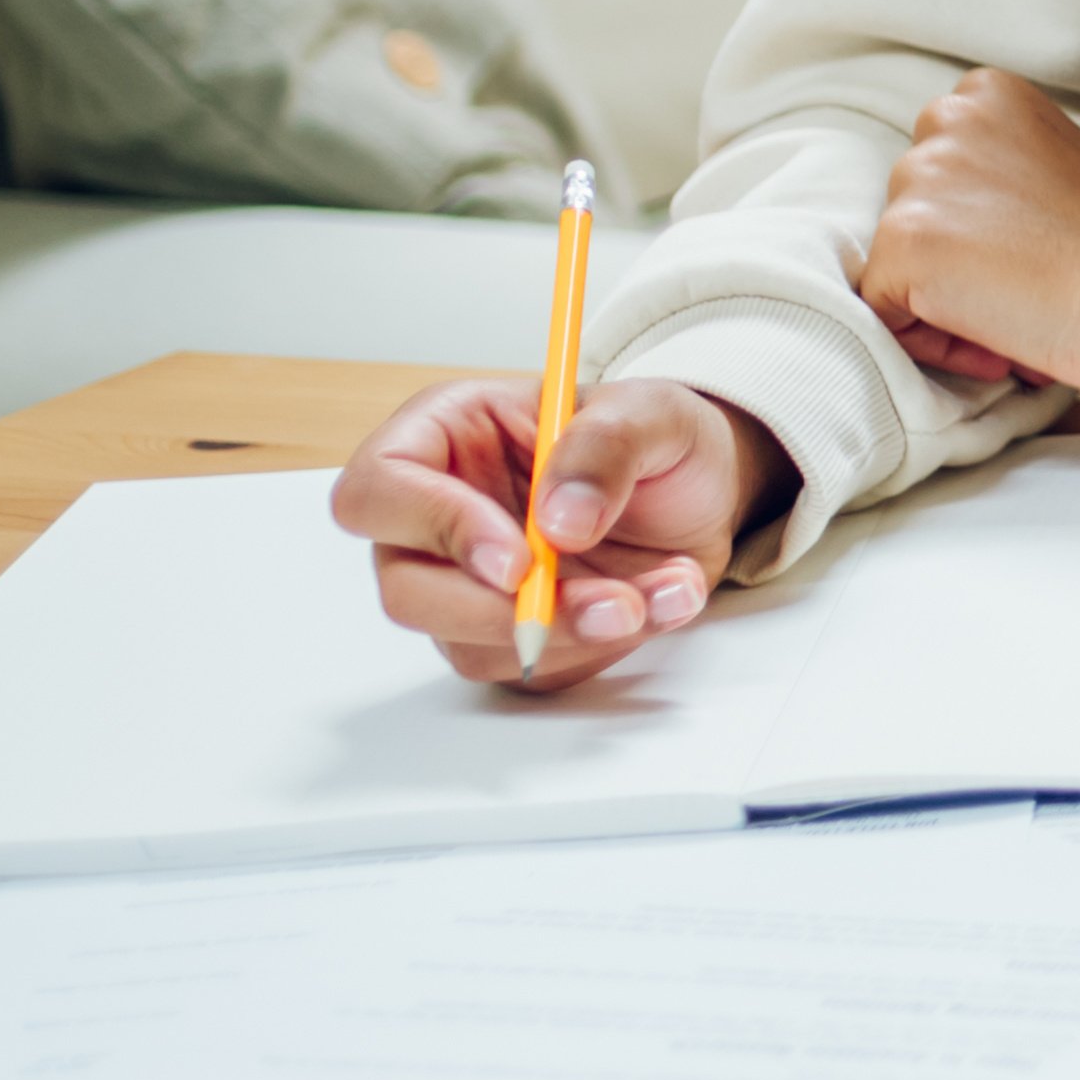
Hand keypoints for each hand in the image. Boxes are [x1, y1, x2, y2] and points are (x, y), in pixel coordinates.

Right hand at [331, 374, 787, 694]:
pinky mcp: (507, 635)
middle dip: (505, 612)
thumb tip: (559, 520)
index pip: (376, 491)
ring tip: (661, 591)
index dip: (436, 529)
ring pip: (467, 644)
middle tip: (610, 603)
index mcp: (443, 438)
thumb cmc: (653, 437)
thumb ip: (605, 447)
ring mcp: (465, 584)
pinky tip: (661, 604)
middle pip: (406, 591)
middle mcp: (436, 518)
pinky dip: (599, 649)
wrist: (702, 490)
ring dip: (571, 634)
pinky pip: (528, 668)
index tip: (519, 560)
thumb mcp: (652, 411)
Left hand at [858, 68, 1079, 395]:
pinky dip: (933, 342)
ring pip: (899, 262)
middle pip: (917, 212)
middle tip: (1020, 298)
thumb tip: (1078, 183)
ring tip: (1014, 328)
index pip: (947, 171)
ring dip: (947, 303)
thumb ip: (1071, 163)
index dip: (983, 225)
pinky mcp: (902, 243)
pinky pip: (888, 310)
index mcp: (991, 97)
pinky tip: (998, 350)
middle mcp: (947, 122)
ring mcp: (919, 181)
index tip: (1027, 260)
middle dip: (960, 262)